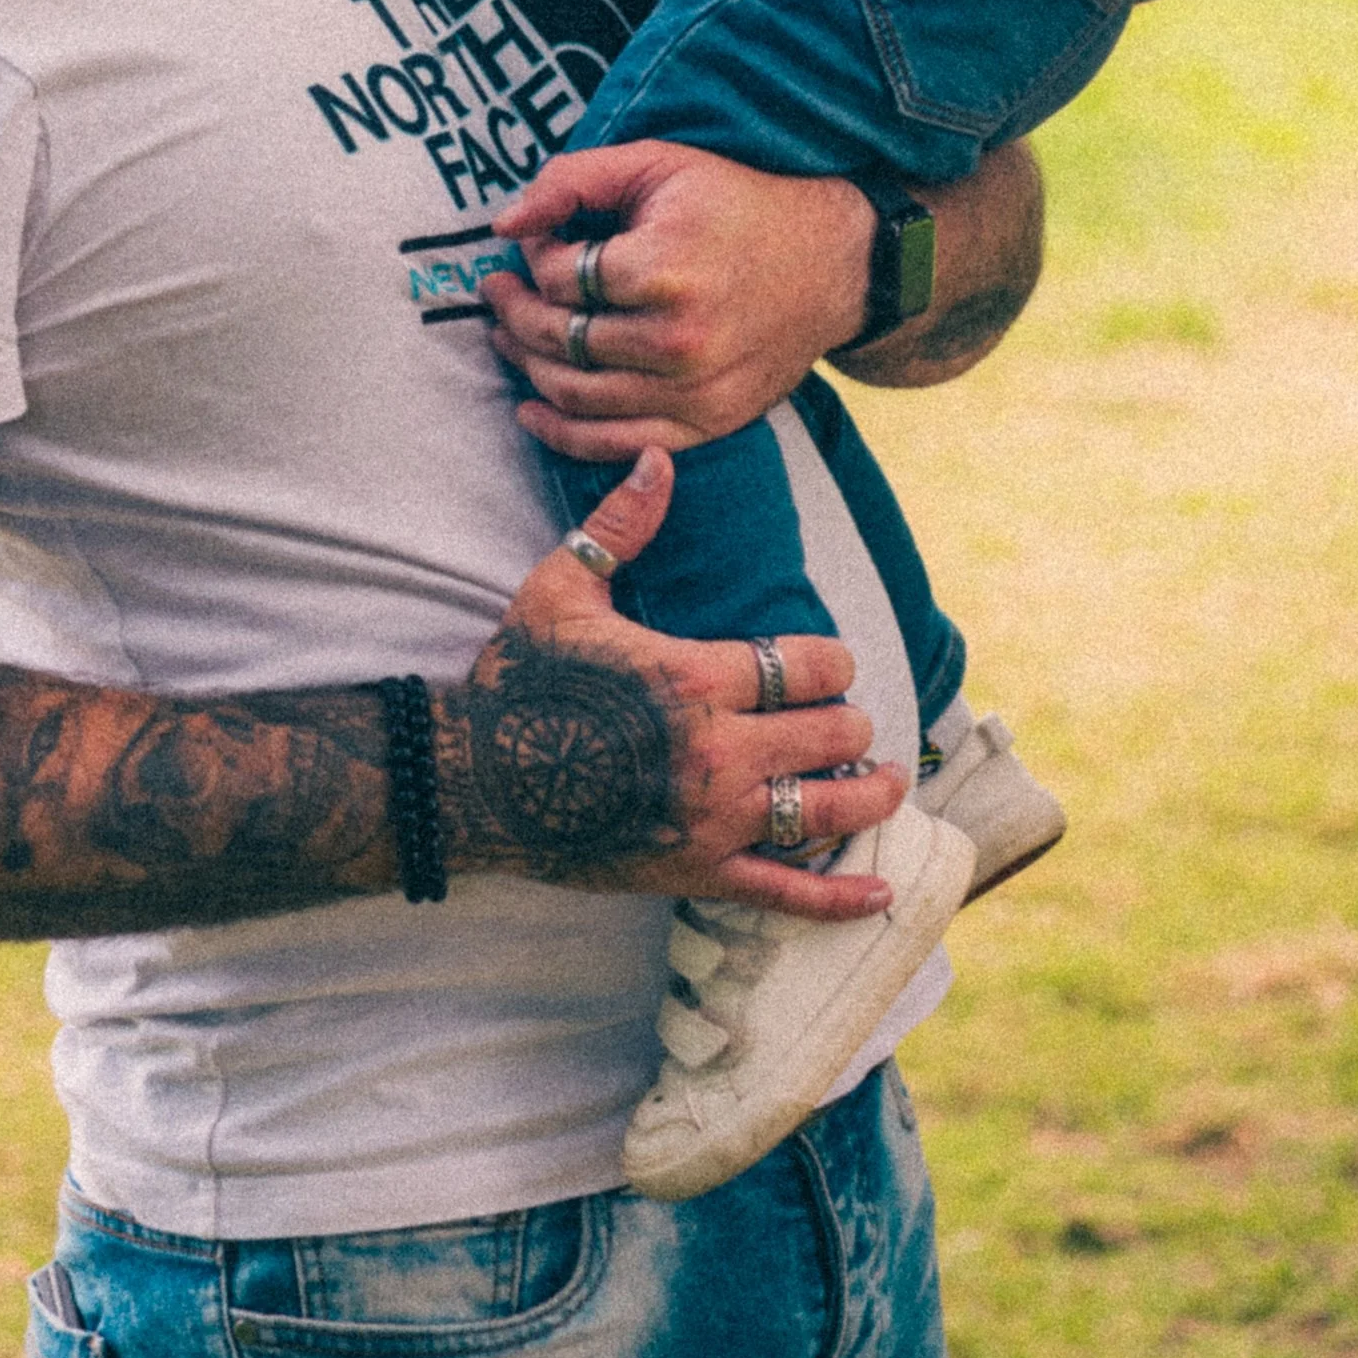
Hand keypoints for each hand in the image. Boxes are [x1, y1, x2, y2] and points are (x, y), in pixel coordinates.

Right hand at [434, 450, 904, 919]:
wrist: (472, 782)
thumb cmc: (519, 680)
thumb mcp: (562, 590)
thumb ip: (621, 527)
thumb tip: (657, 460)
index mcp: (694, 677)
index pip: (805, 667)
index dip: (831, 661)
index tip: (830, 662)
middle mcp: (717, 751)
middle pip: (827, 735)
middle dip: (846, 723)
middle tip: (844, 720)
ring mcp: (712, 820)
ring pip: (824, 811)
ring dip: (866, 794)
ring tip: (886, 780)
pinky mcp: (696, 872)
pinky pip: (785, 893)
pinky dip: (839, 898)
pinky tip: (880, 893)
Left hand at [486, 141, 875, 459]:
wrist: (830, 263)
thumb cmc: (736, 204)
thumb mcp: (658, 163)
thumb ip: (572, 180)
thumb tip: (503, 224)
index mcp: (664, 268)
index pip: (559, 279)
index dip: (533, 259)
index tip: (535, 244)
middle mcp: (677, 339)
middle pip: (559, 339)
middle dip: (513, 314)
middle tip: (496, 292)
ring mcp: (693, 390)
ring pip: (575, 394)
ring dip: (526, 367)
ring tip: (506, 338)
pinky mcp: (706, 422)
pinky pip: (614, 442)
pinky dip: (562, 433)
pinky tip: (531, 410)